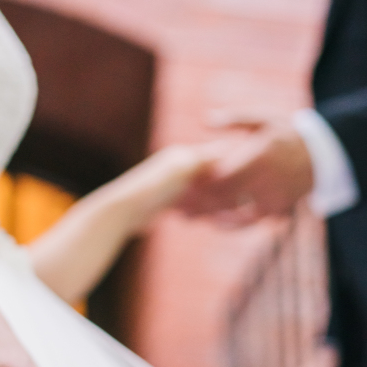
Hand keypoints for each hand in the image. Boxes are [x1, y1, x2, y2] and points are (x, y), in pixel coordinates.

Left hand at [108, 143, 224, 230]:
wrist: (125, 210)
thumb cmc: (154, 187)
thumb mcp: (183, 169)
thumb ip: (205, 159)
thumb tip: (227, 148)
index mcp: (182, 154)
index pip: (214, 155)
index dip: (229, 164)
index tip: (241, 179)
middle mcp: (178, 167)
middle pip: (210, 176)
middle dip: (219, 188)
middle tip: (228, 202)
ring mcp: (173, 185)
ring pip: (202, 194)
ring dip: (207, 203)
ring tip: (212, 213)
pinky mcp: (167, 202)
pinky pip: (190, 206)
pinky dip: (195, 212)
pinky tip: (195, 219)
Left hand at [178, 112, 314, 222]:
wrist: (320, 157)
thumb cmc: (287, 134)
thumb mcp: (264, 119)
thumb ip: (235, 119)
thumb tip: (205, 120)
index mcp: (259, 157)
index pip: (223, 175)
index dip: (201, 182)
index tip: (180, 183)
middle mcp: (265, 182)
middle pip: (223, 198)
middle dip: (198, 203)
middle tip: (174, 205)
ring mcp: (270, 199)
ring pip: (233, 214)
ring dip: (208, 216)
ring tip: (186, 217)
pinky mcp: (275, 212)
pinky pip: (248, 223)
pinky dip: (229, 224)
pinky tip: (213, 222)